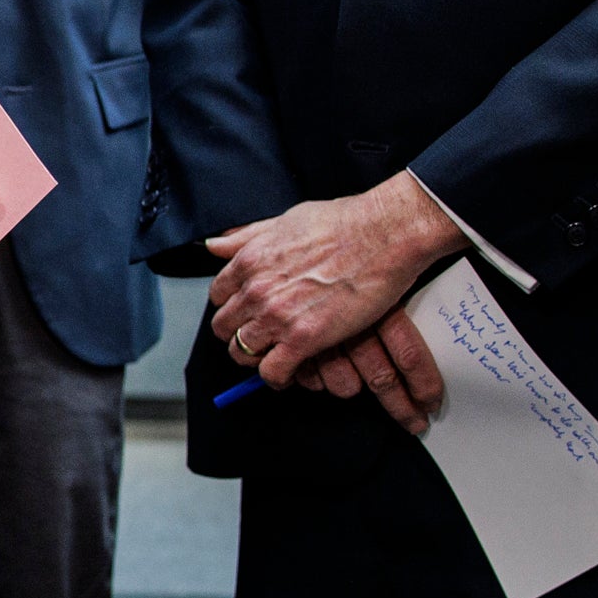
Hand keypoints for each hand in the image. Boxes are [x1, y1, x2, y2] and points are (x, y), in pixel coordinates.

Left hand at [201, 169, 460, 432]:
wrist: (384, 234)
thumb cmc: (343, 223)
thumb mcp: (285, 221)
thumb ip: (246, 237)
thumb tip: (214, 245)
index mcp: (249, 260)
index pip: (218, 296)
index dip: (233, 306)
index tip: (248, 312)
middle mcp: (256, 289)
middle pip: (224, 328)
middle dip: (240, 333)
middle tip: (262, 336)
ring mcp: (277, 316)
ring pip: (241, 353)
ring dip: (256, 357)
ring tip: (276, 354)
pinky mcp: (304, 338)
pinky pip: (272, 372)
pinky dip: (278, 377)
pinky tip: (291, 371)